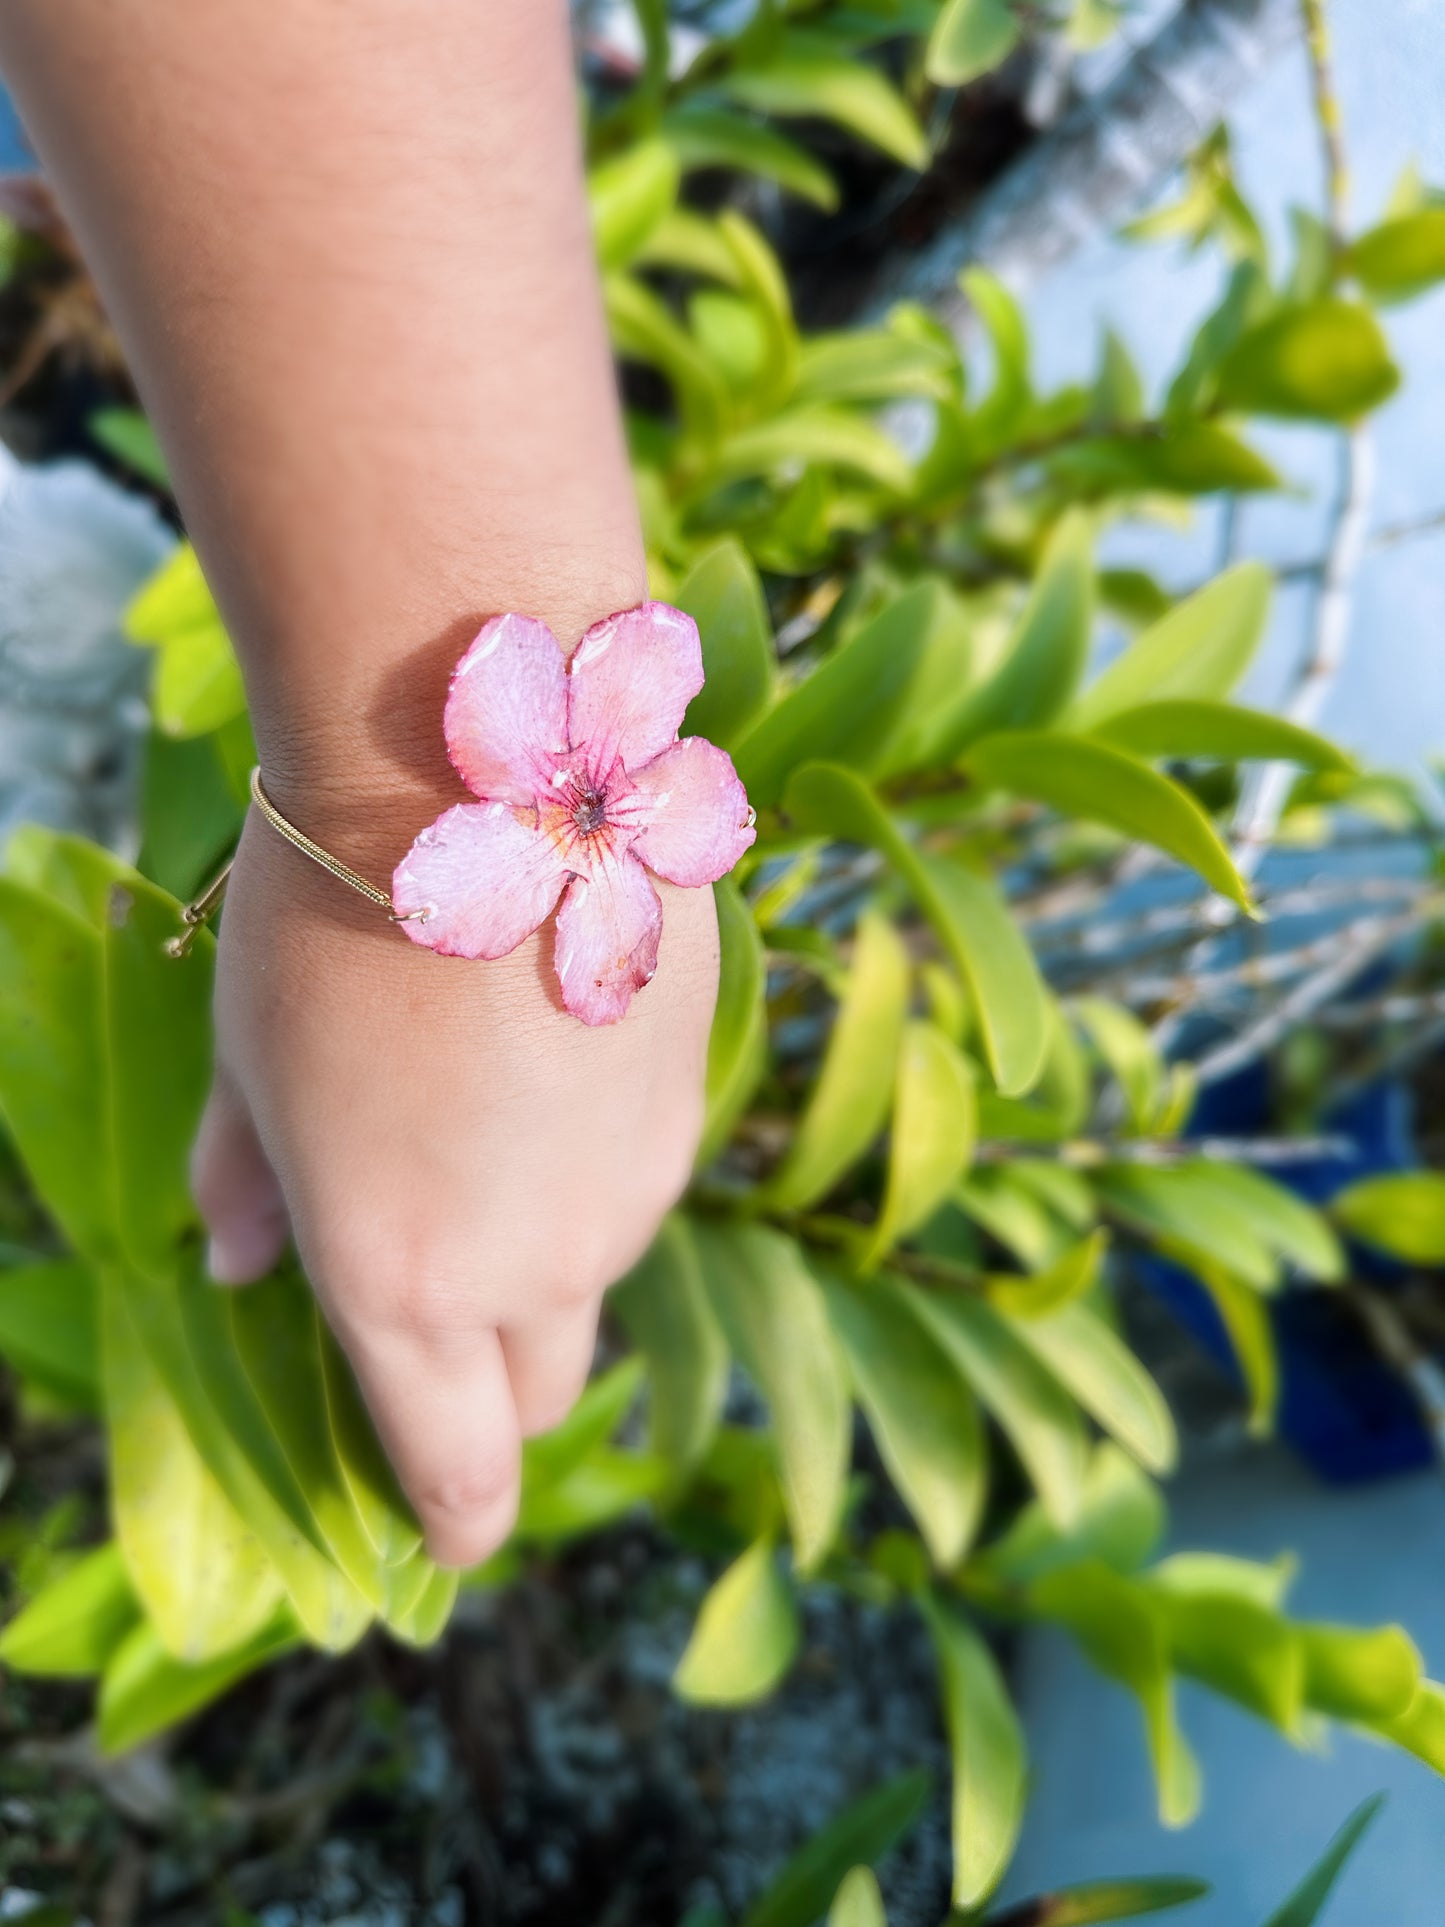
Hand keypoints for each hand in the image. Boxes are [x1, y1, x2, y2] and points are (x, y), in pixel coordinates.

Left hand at [191, 801, 717, 1567]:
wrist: (491, 770)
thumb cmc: (329, 925)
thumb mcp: (253, 1065)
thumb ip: (254, 1189)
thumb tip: (242, 1268)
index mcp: (409, 1284)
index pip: (457, 1468)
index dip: (453, 1515)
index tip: (449, 1530)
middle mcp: (543, 1263)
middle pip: (542, 1392)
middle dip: (493, 1385)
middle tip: (439, 1306)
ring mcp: (634, 1187)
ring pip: (593, 1278)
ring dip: (543, 1255)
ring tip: (479, 1129)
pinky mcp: (687, 1104)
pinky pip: (635, 1181)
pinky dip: (590, 1165)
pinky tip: (543, 1063)